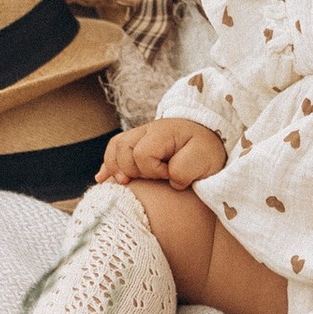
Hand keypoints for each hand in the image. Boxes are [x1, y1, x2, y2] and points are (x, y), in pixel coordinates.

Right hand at [100, 117, 227, 191]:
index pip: (142, 153)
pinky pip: (114, 149)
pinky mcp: (138, 144)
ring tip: (124, 183)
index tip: (169, 176)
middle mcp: (148, 130)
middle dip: (131, 169)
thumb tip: (169, 180)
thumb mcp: (205, 159)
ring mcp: (141, 136)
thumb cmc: (207, 151)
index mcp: (163, 132)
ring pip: (115, 147)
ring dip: (116, 166)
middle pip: (122, 148)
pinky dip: (108, 165)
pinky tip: (102, 179)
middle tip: (149, 180)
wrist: (210, 140)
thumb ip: (185, 169)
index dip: (152, 170)